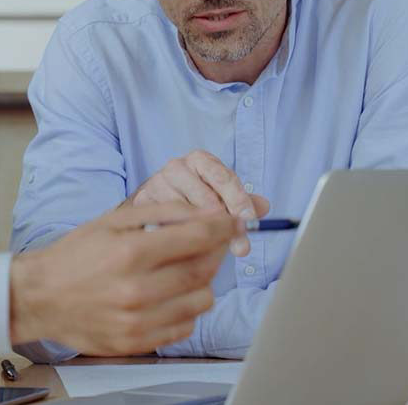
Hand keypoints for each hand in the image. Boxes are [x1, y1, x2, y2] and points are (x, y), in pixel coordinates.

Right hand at [9, 202, 240, 355]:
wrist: (39, 297)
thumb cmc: (76, 255)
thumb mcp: (114, 220)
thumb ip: (162, 212)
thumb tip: (205, 212)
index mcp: (131, 252)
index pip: (197, 238)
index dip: (222, 227)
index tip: (232, 223)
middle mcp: (136, 290)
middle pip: (203, 270)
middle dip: (216, 251)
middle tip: (212, 243)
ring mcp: (137, 321)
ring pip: (201, 301)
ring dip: (202, 282)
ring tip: (186, 271)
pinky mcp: (137, 343)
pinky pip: (184, 327)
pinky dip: (186, 309)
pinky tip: (170, 295)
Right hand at [124, 150, 268, 255]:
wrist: (156, 203)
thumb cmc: (195, 197)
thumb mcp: (221, 195)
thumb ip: (243, 202)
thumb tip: (264, 207)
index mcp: (200, 159)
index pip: (223, 178)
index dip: (239, 201)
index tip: (250, 222)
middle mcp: (176, 167)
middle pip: (207, 199)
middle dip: (226, 226)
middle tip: (240, 248)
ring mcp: (157, 184)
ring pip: (188, 215)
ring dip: (205, 235)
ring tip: (216, 248)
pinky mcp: (143, 203)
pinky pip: (167, 225)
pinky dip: (181, 238)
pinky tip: (191, 248)